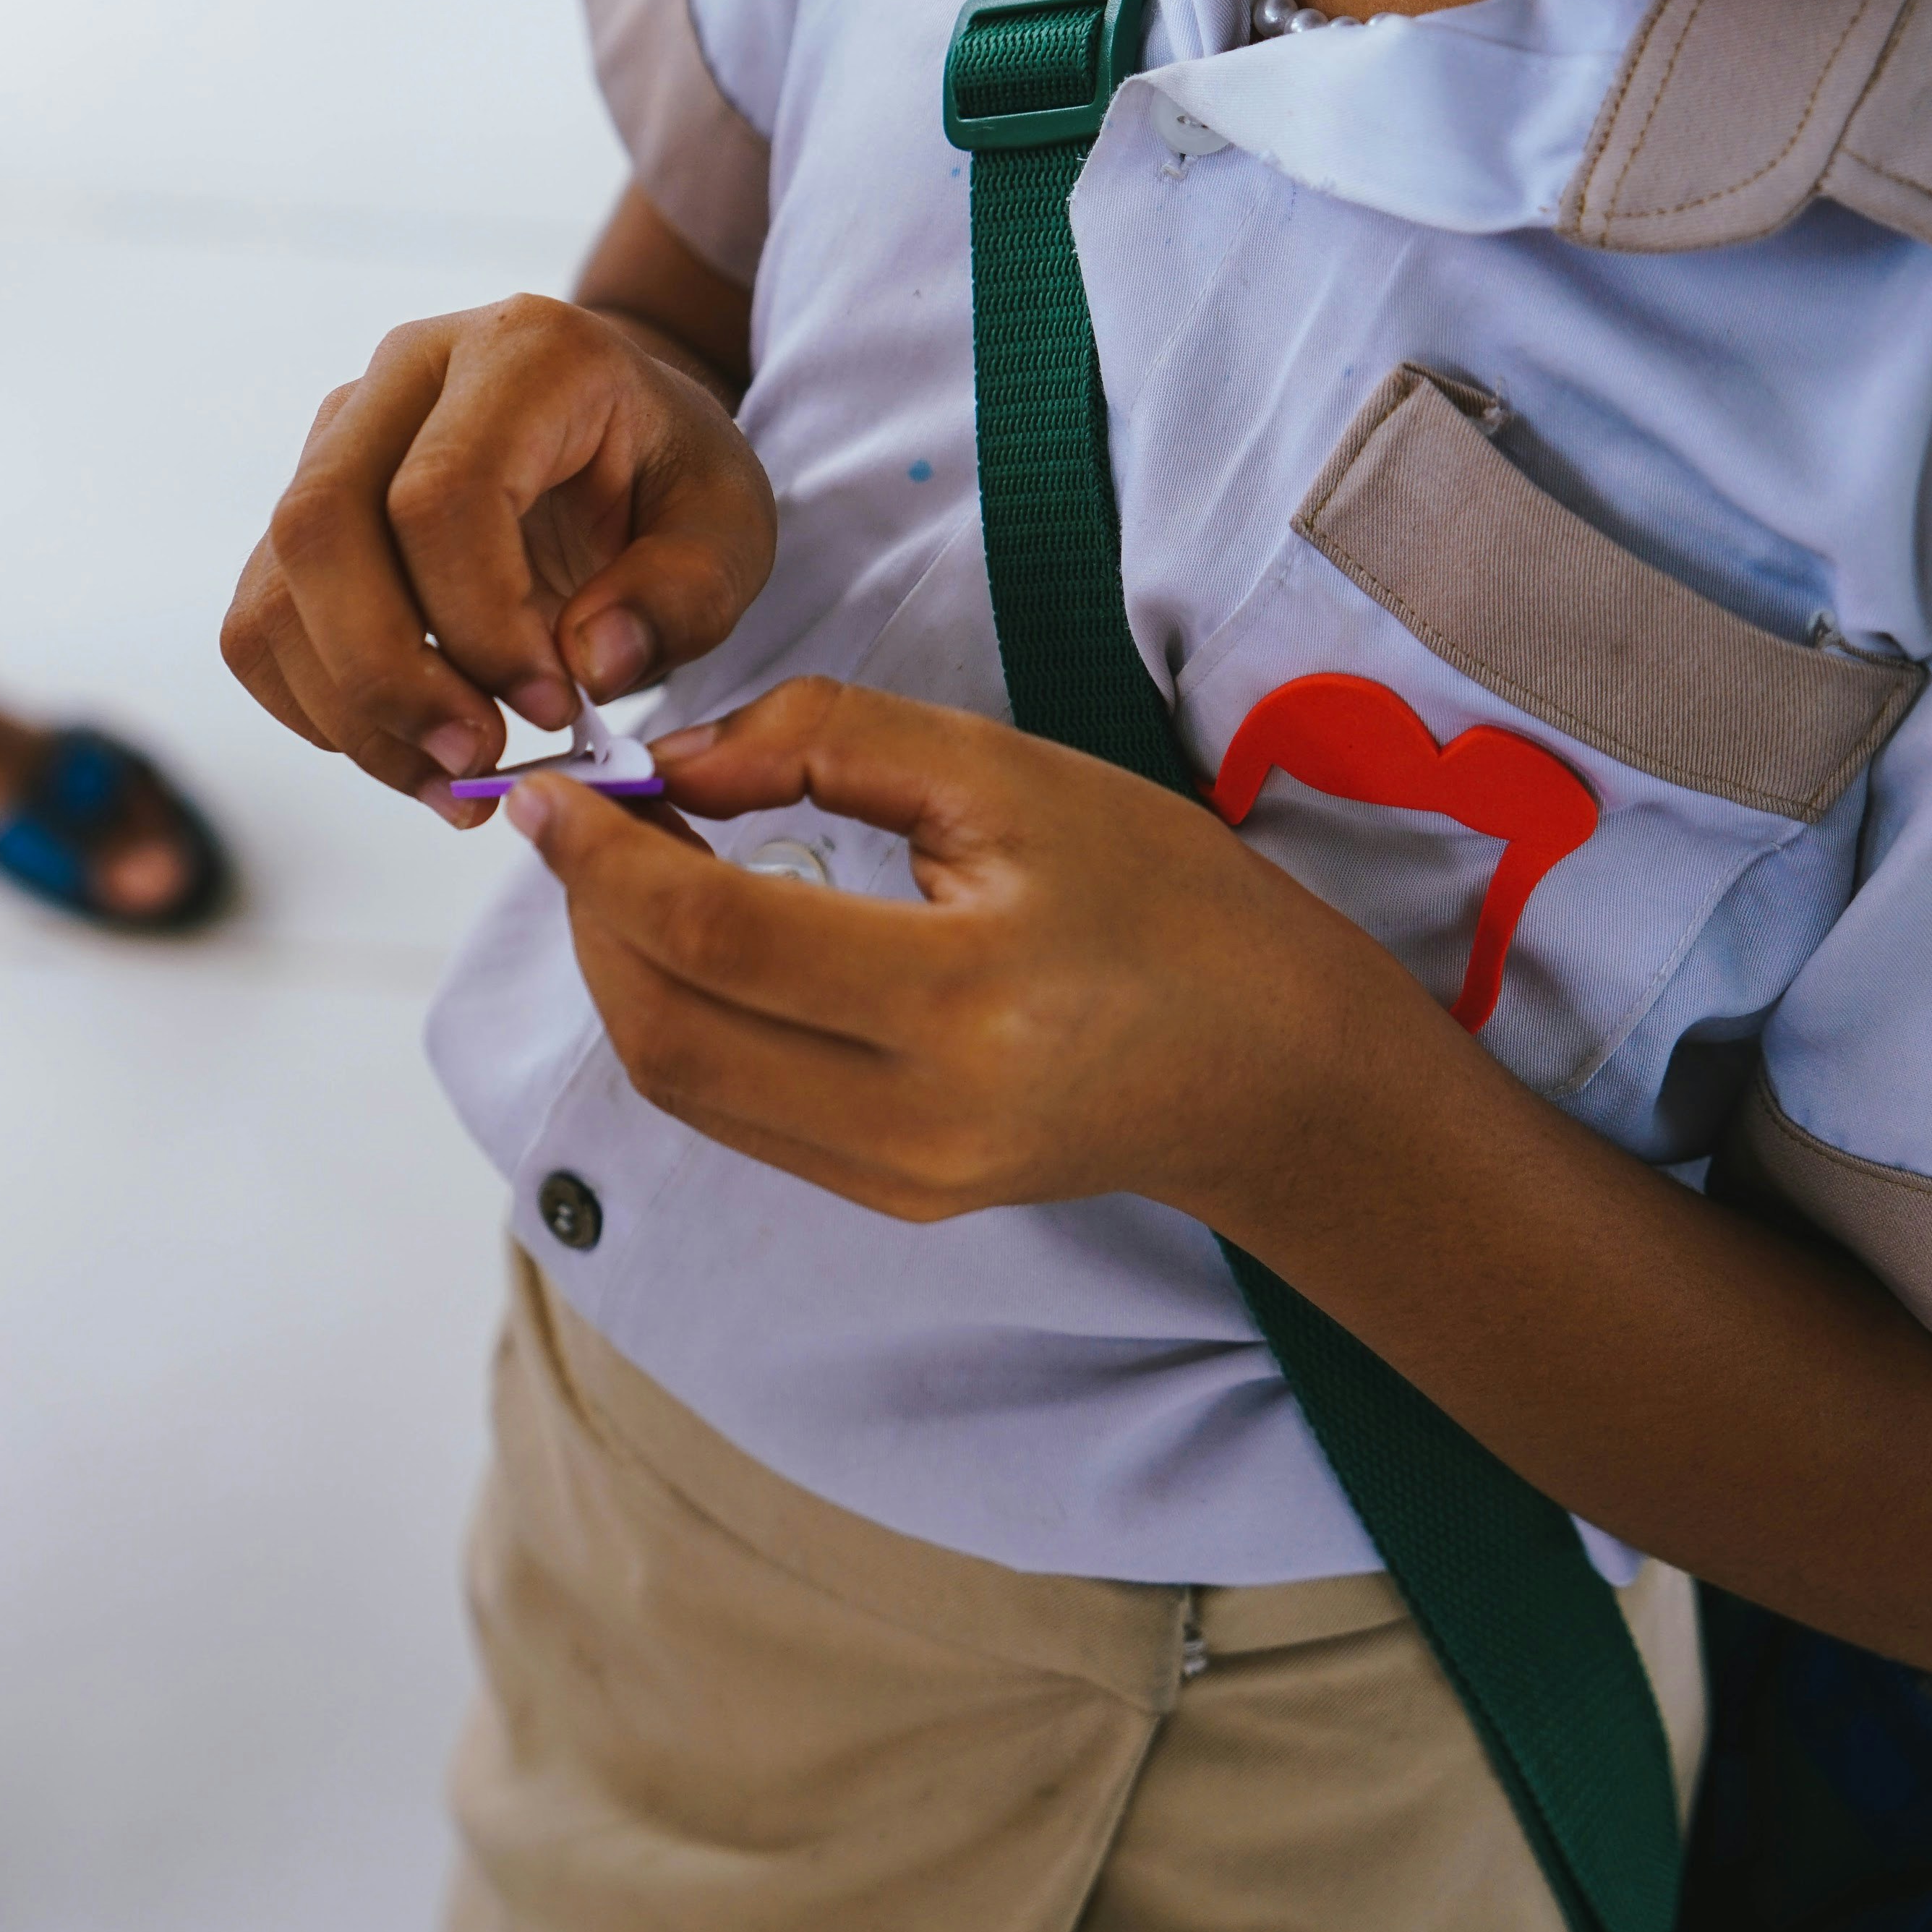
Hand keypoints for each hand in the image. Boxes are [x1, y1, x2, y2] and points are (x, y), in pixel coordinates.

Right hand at [220, 288, 773, 823]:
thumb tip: (588, 663)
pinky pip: (260, 627)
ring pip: (276, 589)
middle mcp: (401, 376)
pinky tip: (407, 749)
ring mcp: (333, 440)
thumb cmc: (667, 480)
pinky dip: (319, 711)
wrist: (615, 440)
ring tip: (454, 782)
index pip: (441, 492)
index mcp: (519, 353)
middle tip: (479, 762)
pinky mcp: (299, 516)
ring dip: (352, 712)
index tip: (556, 706)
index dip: (481, 623)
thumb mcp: (730, 528)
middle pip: (321, 527)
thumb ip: (684, 595)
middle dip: (389, 675)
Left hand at [518, 686, 1931, 1690]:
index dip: (609, 839)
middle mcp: (927, 1119)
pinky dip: (699, 1026)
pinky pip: (755, 1112)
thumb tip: (713, 739)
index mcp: (975, 1009)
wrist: (1366, 1123)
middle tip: (575, 792)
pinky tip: (711, 935)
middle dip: (594, 910)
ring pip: (694, 1079)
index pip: (708, 926)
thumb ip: (882, 769)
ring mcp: (920, 1178)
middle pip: (672, 1018)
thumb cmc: (1245, 934)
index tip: (565, 756)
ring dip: (635, 969)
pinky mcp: (930, 1193)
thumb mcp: (1073, 799)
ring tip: (631, 854)